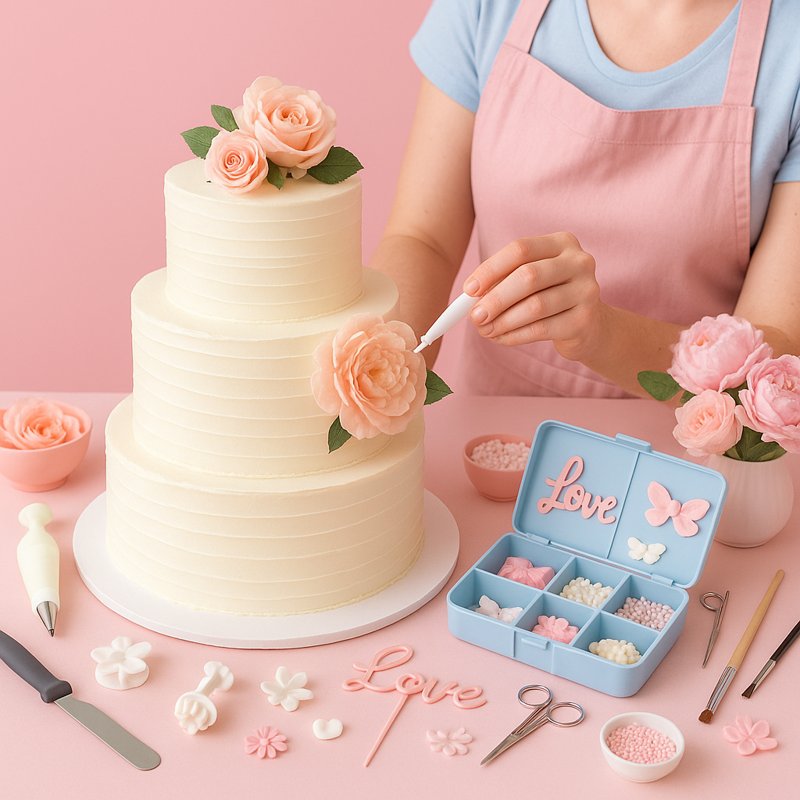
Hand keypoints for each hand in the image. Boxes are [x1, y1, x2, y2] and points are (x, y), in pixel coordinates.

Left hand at [463, 232, 603, 360]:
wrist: (588, 325)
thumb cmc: (549, 296)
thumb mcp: (530, 281)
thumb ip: (503, 281)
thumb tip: (471, 298)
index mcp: (562, 243)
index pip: (520, 249)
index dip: (490, 269)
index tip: (469, 290)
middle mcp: (579, 262)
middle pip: (528, 276)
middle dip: (496, 298)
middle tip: (475, 316)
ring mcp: (587, 290)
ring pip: (535, 306)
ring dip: (504, 321)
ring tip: (486, 330)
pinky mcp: (585, 320)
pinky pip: (542, 329)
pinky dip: (516, 335)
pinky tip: (501, 338)